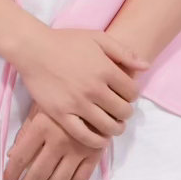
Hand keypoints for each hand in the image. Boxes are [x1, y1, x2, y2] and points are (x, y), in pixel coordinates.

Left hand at [1, 100, 104, 179]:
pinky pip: (80, 179)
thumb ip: (26, 131)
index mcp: (42, 126)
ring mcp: (78, 150)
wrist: (95, 90)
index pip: (21, 158)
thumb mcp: (39, 106)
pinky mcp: (94, 154)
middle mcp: (59, 141)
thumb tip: (11, 156)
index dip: (10, 174)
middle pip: (38, 173)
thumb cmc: (61, 96)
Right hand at [12, 26, 147, 149]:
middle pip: (123, 111)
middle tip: (120, 111)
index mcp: (105, 69)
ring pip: (107, 126)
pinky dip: (97, 142)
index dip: (133, 95)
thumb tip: (146, 66)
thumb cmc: (66, 41)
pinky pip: (85, 136)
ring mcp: (78, 103)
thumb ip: (123, 52)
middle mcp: (94, 88)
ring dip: (115, 128)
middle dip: (125, 112)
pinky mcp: (62, 114)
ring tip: (113, 125)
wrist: (34, 48)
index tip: (126, 95)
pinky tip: (100, 138)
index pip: (132, 92)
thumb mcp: (97, 37)